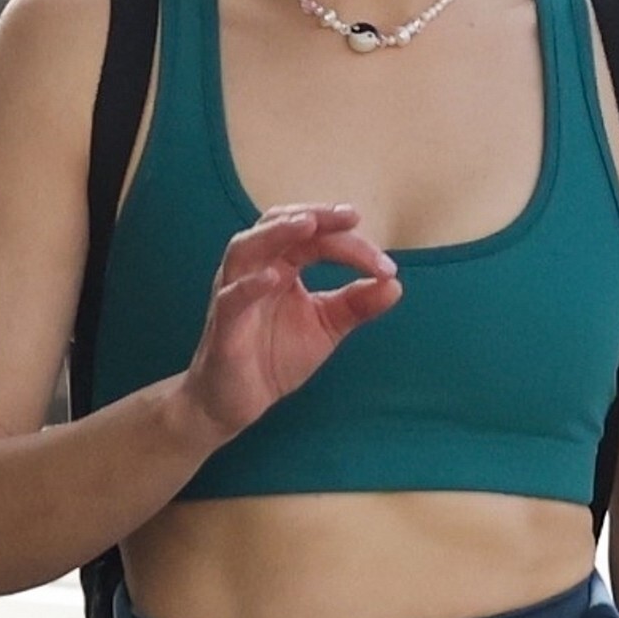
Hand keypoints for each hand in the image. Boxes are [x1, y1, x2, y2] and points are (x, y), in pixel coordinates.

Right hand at [183, 203, 400, 441]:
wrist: (236, 402)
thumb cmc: (274, 357)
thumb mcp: (326, 328)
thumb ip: (356, 305)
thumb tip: (395, 284)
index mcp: (281, 266)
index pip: (315, 239)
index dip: (350, 245)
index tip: (386, 265)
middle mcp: (255, 270)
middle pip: (279, 226)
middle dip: (314, 216)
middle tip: (349, 215)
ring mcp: (234, 292)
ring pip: (246, 248)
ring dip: (276, 233)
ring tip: (308, 224)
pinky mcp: (223, 324)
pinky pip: (232, 297)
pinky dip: (250, 285)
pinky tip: (275, 278)